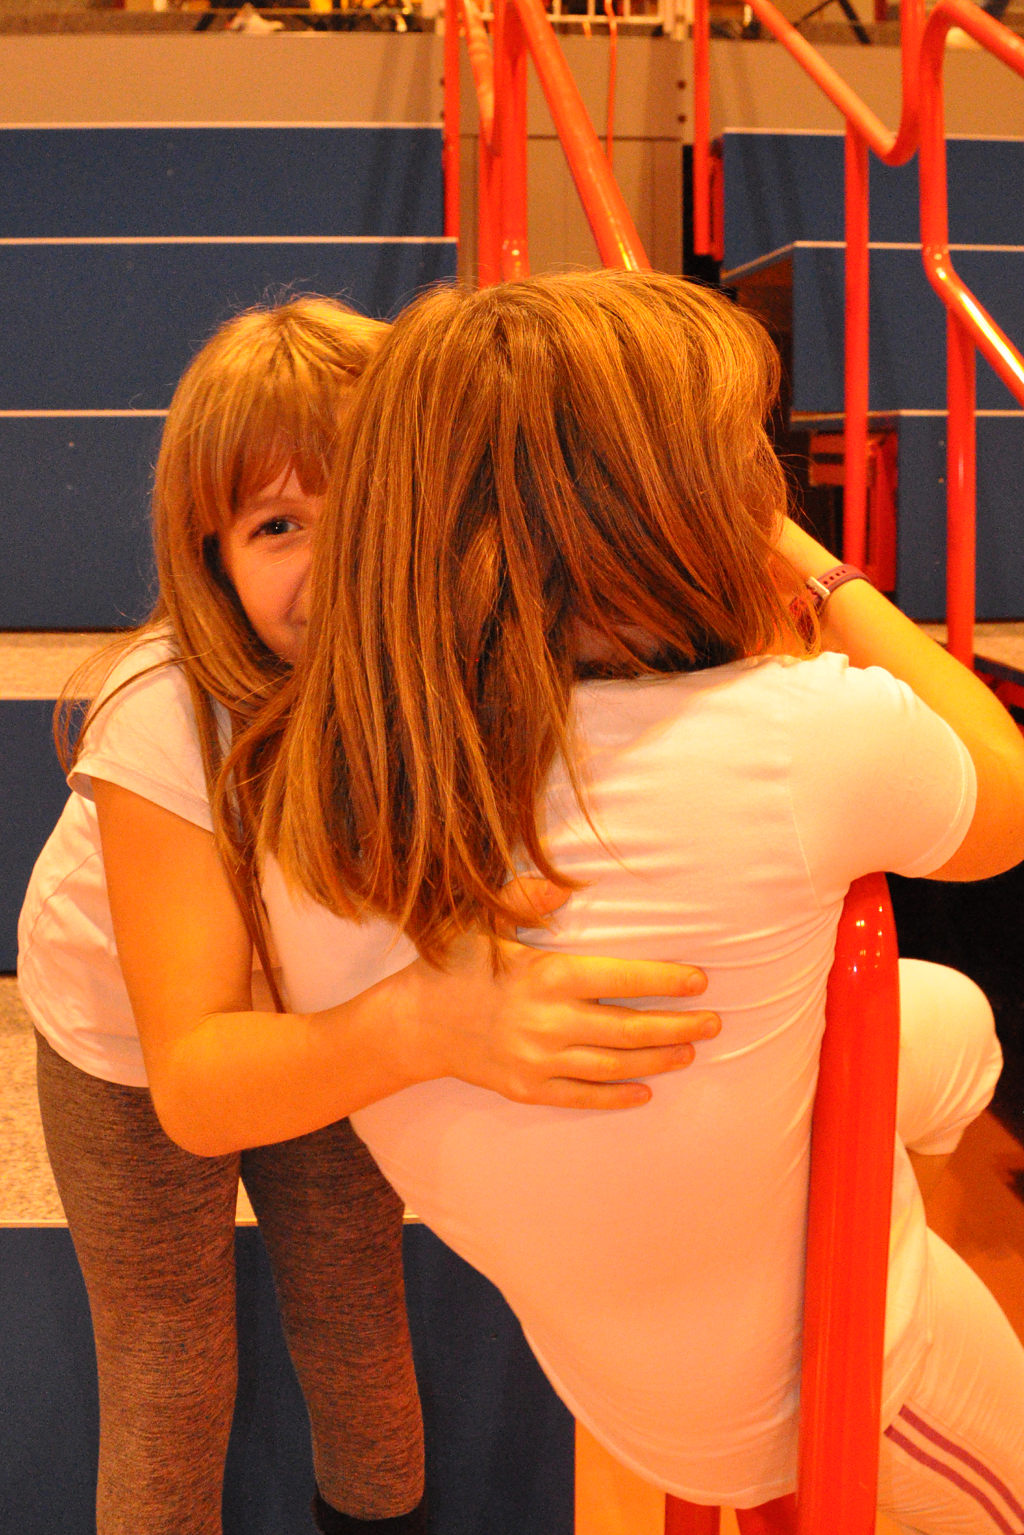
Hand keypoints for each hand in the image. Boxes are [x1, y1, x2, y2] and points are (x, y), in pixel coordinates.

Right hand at [398, 891, 719, 1110]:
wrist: (414, 1024)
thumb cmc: (452, 963)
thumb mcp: (480, 919)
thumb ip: (525, 896)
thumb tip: (567, 886)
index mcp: (544, 976)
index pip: (622, 980)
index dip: (666, 982)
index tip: (700, 982)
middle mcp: (547, 1022)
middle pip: (629, 1029)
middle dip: (678, 1026)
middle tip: (714, 1023)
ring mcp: (538, 1061)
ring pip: (614, 1066)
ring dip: (657, 1060)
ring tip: (689, 1051)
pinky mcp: (527, 1090)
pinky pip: (582, 1098)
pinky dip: (617, 1096)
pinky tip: (645, 1091)